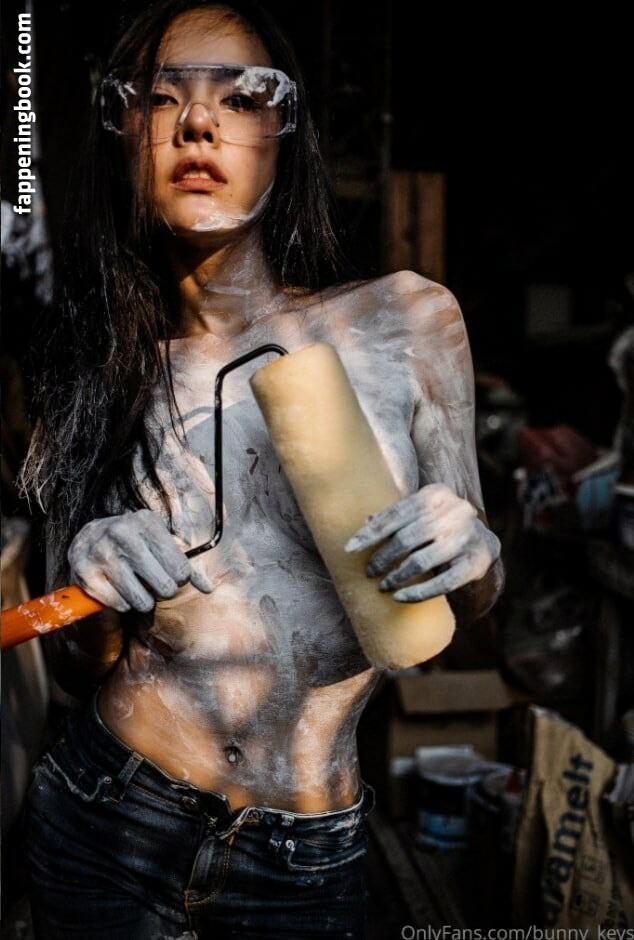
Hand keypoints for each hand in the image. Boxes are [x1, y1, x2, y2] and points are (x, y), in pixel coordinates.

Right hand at [68, 508, 213, 612]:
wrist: (88, 539)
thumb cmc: (136, 543)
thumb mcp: (162, 544)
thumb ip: (189, 566)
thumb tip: (210, 588)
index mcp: (146, 522)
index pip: (181, 568)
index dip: (179, 577)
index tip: (172, 572)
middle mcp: (122, 533)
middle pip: (164, 587)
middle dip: (163, 589)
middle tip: (154, 580)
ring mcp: (101, 554)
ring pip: (142, 601)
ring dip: (143, 599)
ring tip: (135, 584)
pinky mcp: (85, 574)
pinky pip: (120, 605)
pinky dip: (123, 603)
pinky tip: (118, 587)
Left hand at [344, 482, 499, 602]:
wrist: (483, 542)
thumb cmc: (440, 526)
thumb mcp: (421, 513)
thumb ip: (397, 516)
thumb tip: (364, 521)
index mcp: (436, 493)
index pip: (395, 515)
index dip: (369, 534)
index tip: (349, 549)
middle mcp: (455, 511)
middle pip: (406, 539)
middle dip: (381, 558)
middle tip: (369, 572)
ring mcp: (468, 538)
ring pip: (421, 562)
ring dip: (396, 577)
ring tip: (383, 585)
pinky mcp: (476, 564)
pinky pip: (442, 584)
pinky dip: (417, 593)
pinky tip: (399, 598)